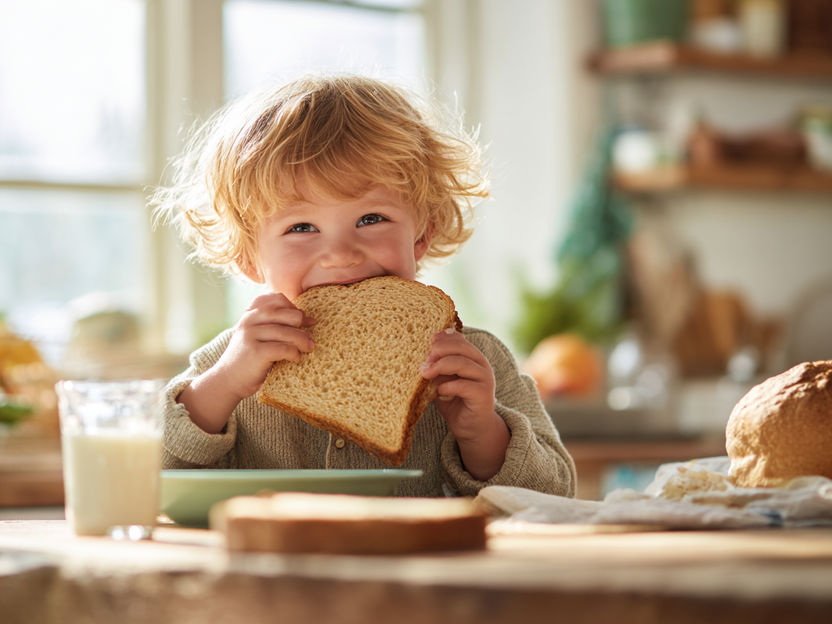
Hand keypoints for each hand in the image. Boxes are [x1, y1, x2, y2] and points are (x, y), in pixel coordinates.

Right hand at [217, 292, 315, 399]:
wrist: (228, 380)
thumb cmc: (249, 357)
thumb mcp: (257, 334)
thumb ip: (276, 324)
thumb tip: (310, 319)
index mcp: (251, 313)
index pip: (278, 299)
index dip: (295, 309)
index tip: (304, 322)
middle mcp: (249, 320)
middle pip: (287, 314)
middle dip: (302, 325)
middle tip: (309, 338)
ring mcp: (251, 335)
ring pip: (288, 332)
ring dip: (303, 341)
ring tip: (308, 348)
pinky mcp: (256, 352)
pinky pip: (284, 349)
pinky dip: (294, 354)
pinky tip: (295, 359)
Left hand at [419, 329, 508, 478]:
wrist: (472, 428)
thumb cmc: (454, 402)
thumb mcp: (442, 381)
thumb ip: (436, 368)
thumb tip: (418, 358)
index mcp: (472, 357)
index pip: (459, 339)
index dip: (442, 338)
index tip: (426, 342)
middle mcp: (481, 364)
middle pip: (461, 347)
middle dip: (439, 350)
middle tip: (424, 360)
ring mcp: (484, 378)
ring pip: (462, 363)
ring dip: (440, 366)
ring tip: (425, 374)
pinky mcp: (483, 395)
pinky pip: (464, 385)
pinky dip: (447, 386)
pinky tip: (438, 392)